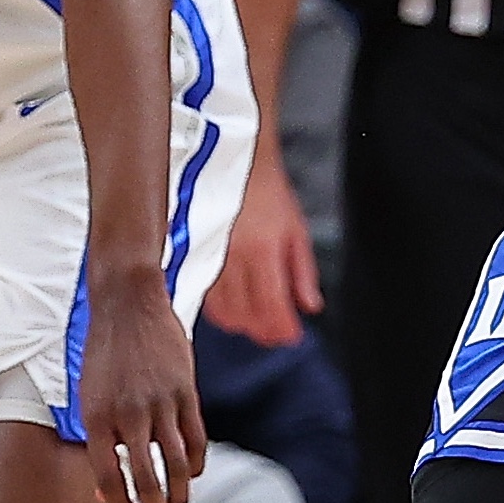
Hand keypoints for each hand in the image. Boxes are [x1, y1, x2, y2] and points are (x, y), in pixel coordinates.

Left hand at [78, 265, 207, 502]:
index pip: (108, 477)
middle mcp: (128, 415)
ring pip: (177, 463)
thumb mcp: (89, 394)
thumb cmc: (104, 353)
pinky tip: (193, 473)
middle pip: (145, 478)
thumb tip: (109, 480)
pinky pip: (196, 438)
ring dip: (180, 493)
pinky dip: (196, 462)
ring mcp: (160, 403)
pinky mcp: (186, 392)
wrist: (127, 304)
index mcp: (96, 417)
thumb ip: (101, 436)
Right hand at [201, 150, 321, 346]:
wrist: (236, 165)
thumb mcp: (296, 230)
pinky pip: (206, 296)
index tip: (292, 337)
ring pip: (223, 310)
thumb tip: (310, 306)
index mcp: (262, 250)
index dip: (282, 328)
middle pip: (246, 314)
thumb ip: (303, 272)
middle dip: (264, 331)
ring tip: (258, 323)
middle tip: (277, 334)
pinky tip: (235, 309)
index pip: (271, 304)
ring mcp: (209, 258)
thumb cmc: (269, 195)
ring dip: (243, 324)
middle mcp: (232, 258)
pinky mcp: (193, 256)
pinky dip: (221, 311)